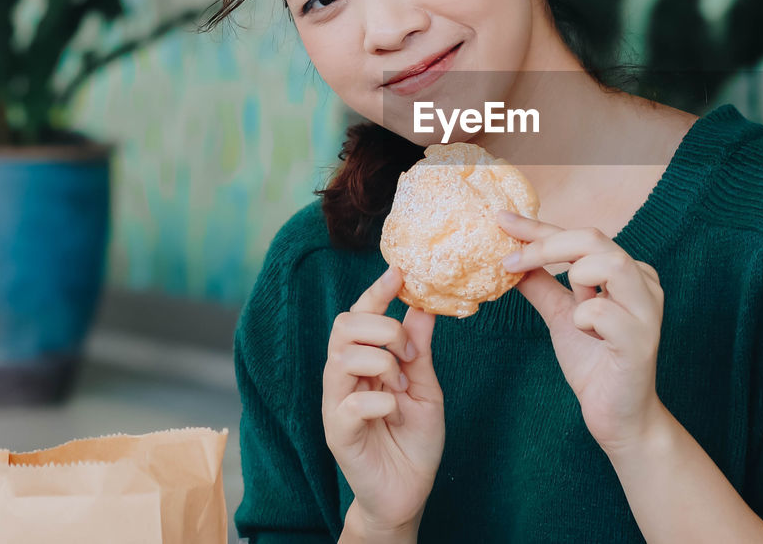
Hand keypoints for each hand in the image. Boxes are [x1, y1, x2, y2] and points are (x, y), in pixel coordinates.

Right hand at [322, 267, 444, 537]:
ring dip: (383, 363)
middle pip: (343, 326)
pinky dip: (380, 401)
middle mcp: (343, 378)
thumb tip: (423, 304)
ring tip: (403, 387)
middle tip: (410, 353)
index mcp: (363, 363)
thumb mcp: (426, 387)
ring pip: (343, 357)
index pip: (359, 315)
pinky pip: (350, 403)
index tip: (399, 271)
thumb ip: (420, 349)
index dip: (375, 292)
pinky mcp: (338, 434)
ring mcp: (336, 405)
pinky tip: (394, 411)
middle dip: (383, 328)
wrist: (409, 491)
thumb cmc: (414, 439)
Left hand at [496, 211, 666, 452]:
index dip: (538, 228)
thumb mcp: (562, 315)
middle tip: (510, 261)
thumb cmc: (595, 362)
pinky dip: (583, 318)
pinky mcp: (640, 341)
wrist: (617, 416)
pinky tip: (587, 335)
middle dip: (546, 245)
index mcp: (626, 272)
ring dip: (576, 278)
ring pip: (610, 263)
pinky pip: (604, 311)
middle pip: (595, 238)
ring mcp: (646, 310)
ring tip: (571, 305)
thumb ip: (542, 285)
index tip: (502, 220)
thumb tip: (510, 258)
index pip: (579, 237)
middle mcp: (643, 283)